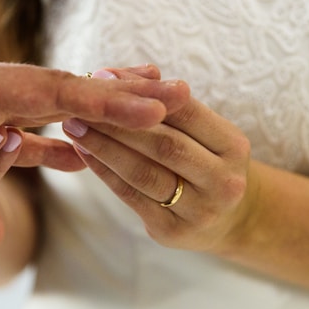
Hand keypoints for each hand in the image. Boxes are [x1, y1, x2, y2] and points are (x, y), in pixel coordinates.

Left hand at [0, 53, 189, 249]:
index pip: (48, 91)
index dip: (102, 103)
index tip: (152, 107)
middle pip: (56, 96)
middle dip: (110, 103)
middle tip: (168, 103)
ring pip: (35, 119)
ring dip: (73, 128)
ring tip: (127, 123)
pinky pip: (14, 135)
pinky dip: (45, 146)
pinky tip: (74, 161)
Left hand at [62, 67, 253, 251]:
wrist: (228, 220)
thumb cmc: (205, 162)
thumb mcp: (203, 134)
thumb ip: (166, 106)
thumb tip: (111, 76)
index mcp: (234, 147)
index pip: (187, 112)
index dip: (144, 94)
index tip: (106, 80)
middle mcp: (224, 181)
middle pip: (164, 144)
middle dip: (118, 122)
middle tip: (81, 104)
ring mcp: (200, 211)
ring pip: (144, 172)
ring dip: (104, 147)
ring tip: (75, 127)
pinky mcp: (172, 231)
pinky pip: (131, 197)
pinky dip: (104, 172)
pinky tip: (84, 154)